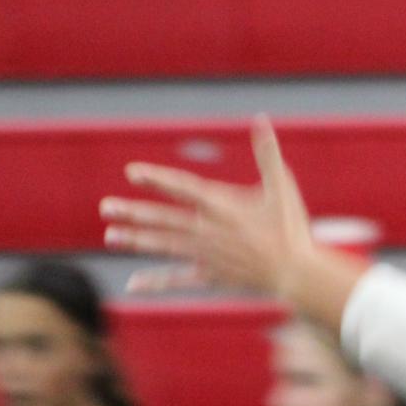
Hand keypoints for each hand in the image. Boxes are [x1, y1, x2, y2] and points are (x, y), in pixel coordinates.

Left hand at [100, 119, 315, 296]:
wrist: (300, 274)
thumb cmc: (293, 229)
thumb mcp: (283, 187)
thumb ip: (268, 154)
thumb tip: (263, 119)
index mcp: (224, 208)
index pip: (184, 189)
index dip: (158, 179)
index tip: (132, 172)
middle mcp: (210, 232)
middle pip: (166, 220)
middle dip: (135, 213)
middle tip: (105, 207)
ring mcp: (208, 257)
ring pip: (166, 246)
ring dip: (137, 241)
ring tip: (111, 236)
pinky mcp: (213, 277)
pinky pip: (180, 280)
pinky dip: (157, 282)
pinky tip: (132, 285)